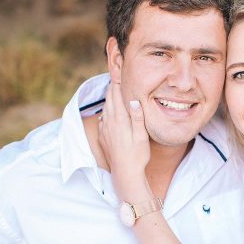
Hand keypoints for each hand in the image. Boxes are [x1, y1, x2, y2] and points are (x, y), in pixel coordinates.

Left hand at [97, 82, 152, 201]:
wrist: (124, 173)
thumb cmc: (137, 156)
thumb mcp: (142, 137)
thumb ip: (137, 118)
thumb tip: (134, 100)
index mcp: (119, 120)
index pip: (116, 95)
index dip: (117, 81)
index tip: (118, 69)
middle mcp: (109, 122)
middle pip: (109, 99)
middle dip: (112, 86)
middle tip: (115, 72)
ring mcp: (104, 129)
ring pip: (105, 107)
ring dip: (109, 97)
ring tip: (113, 87)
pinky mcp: (102, 136)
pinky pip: (103, 118)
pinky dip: (107, 110)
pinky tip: (110, 109)